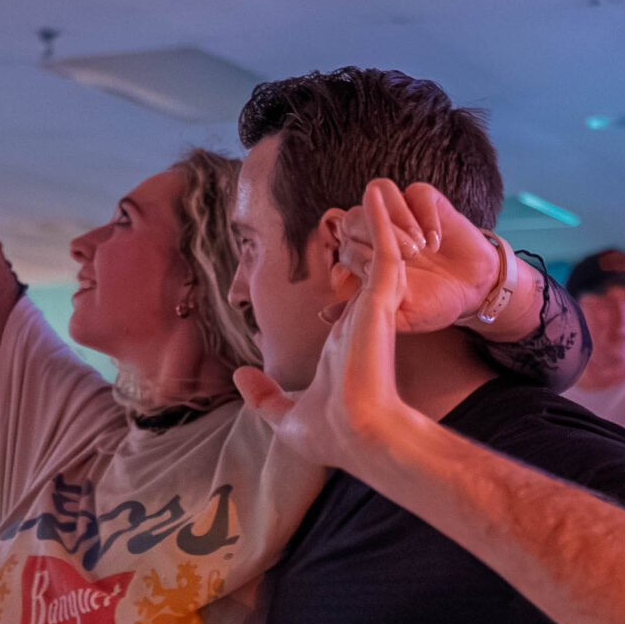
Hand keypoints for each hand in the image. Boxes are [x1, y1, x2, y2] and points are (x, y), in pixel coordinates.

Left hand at [236, 182, 419, 472]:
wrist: (354, 436)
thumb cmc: (328, 434)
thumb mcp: (284, 415)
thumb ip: (263, 396)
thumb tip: (239, 375)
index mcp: (345, 343)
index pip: (349, 299)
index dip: (346, 275)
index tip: (338, 250)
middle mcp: (362, 320)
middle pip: (366, 268)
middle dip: (368, 236)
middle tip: (368, 201)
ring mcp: (373, 308)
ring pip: (380, 253)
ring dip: (381, 222)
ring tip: (377, 187)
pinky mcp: (379, 301)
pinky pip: (385, 250)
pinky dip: (382, 221)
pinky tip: (376, 192)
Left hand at [327, 179, 507, 333]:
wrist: (472, 291)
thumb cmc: (432, 302)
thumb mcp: (398, 315)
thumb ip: (363, 311)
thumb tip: (323, 315)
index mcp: (365, 253)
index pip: (344, 243)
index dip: (358, 257)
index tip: (375, 275)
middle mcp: (379, 229)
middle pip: (355, 215)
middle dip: (378, 237)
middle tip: (406, 260)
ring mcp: (403, 212)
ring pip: (382, 191)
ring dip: (398, 219)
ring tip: (419, 249)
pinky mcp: (428, 202)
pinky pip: (417, 192)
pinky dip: (426, 216)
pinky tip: (436, 242)